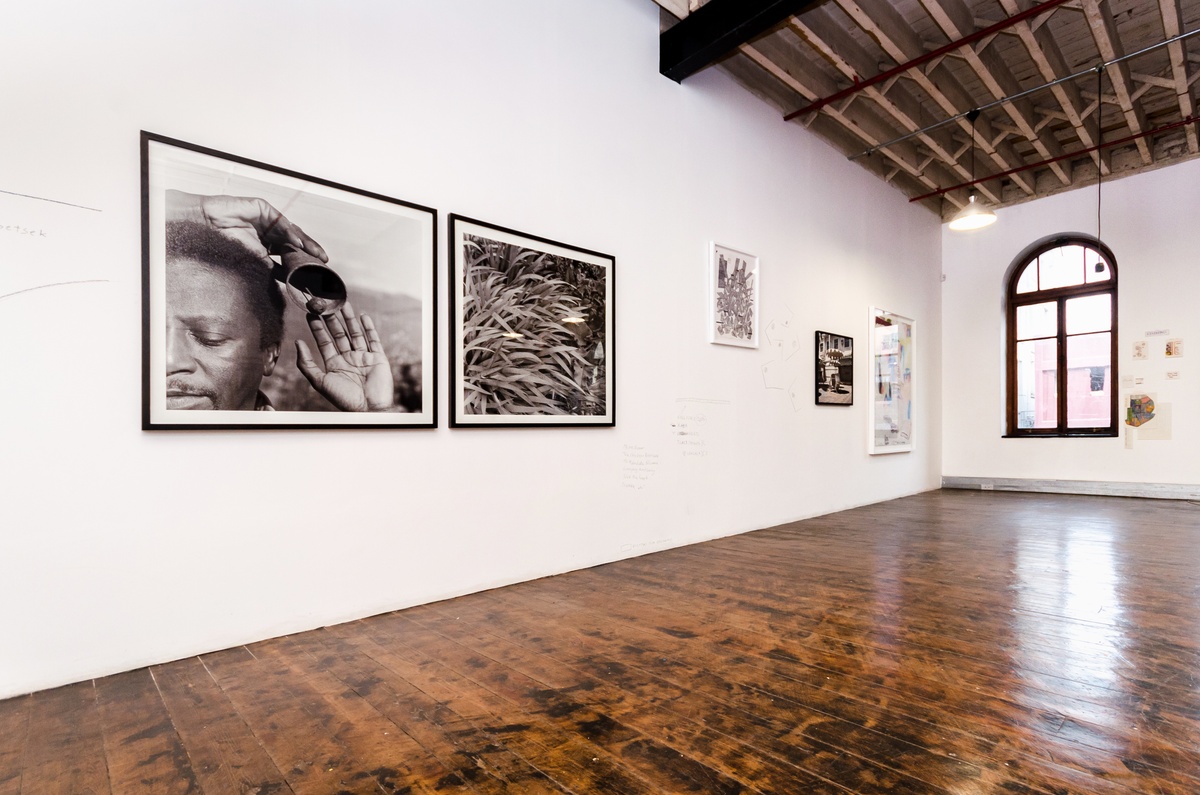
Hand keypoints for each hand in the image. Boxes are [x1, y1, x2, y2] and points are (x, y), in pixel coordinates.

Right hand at [166, 190, 327, 264]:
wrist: (203, 227)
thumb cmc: (223, 245)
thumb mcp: (254, 262)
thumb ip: (272, 269)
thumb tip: (291, 283)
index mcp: (268, 245)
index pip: (291, 253)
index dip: (304, 262)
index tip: (318, 273)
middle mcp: (270, 232)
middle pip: (295, 241)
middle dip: (310, 251)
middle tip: (323, 261)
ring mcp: (267, 219)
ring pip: (291, 230)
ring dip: (304, 242)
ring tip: (314, 254)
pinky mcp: (262, 208)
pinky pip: (279, 220)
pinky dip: (288, 232)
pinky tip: (296, 242)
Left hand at [295, 303, 394, 411]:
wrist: (368, 408)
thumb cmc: (343, 398)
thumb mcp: (320, 381)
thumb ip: (307, 363)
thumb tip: (297, 342)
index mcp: (334, 364)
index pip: (324, 341)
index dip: (317, 327)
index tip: (311, 313)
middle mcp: (348, 359)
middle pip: (339, 334)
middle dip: (332, 319)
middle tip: (326, 304)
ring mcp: (363, 357)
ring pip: (355, 334)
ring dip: (349, 319)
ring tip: (343, 304)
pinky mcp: (378, 358)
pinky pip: (373, 340)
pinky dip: (369, 328)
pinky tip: (363, 316)